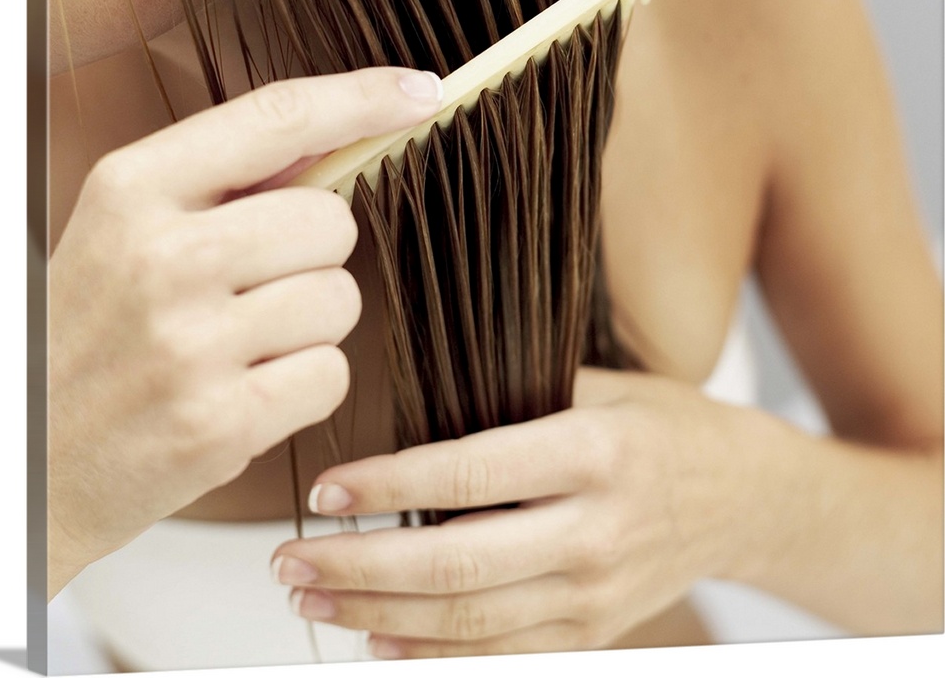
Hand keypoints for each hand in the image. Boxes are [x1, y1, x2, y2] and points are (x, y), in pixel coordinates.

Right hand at [47, 67, 442, 596]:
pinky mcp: (219, 424)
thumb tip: (340, 133)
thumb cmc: (90, 331)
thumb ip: (226, 180)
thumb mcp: (127, 228)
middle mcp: (162, 257)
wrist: (27, 458)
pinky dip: (304, 384)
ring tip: (239, 344)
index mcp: (134, 189)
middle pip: (330, 221)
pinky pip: (332, 374)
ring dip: (309, 324)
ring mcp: (190, 345)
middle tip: (255, 284)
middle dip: (314, 253)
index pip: (277, 117)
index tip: (420, 90)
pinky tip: (244, 391)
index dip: (363, 98)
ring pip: (340, 300)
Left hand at [271, 370, 750, 657]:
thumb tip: (419, 418)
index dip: (389, 486)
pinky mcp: (593, 634)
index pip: (469, 475)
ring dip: (377, 616)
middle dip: (360, 567)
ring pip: (468, 623)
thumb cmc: (667, 427)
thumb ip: (517, 400)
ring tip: (312, 599)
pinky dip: (431, 657)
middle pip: (456, 565)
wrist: (747, 497)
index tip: (328, 490)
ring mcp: (595, 596)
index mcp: (591, 454)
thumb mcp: (604, 387)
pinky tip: (376, 643)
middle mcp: (592, 533)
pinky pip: (501, 657)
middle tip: (290, 560)